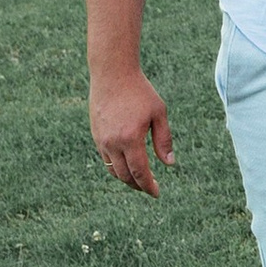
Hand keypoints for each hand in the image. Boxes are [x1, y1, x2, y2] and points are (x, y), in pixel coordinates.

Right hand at [90, 64, 174, 194]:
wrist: (112, 73)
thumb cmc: (140, 91)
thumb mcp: (158, 113)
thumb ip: (164, 140)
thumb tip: (169, 164)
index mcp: (131, 139)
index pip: (140, 173)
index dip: (148, 186)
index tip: (156, 193)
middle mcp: (113, 143)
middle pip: (125, 176)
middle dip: (138, 185)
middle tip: (150, 188)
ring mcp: (101, 140)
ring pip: (113, 169)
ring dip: (126, 178)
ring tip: (139, 179)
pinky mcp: (96, 135)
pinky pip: (105, 158)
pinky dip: (116, 166)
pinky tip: (127, 164)